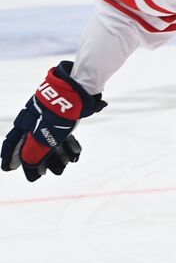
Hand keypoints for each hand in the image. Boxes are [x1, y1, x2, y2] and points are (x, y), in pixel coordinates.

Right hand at [2, 61, 105, 181]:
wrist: (79, 89)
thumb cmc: (58, 112)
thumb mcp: (44, 135)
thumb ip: (35, 152)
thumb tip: (29, 167)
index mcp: (25, 123)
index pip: (13, 142)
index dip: (10, 156)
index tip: (9, 168)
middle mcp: (35, 120)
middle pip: (34, 145)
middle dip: (40, 160)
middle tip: (45, 173)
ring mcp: (51, 118)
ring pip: (51, 141)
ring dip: (57, 155)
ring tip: (65, 166)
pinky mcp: (66, 116)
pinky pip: (65, 134)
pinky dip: (69, 145)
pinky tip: (76, 155)